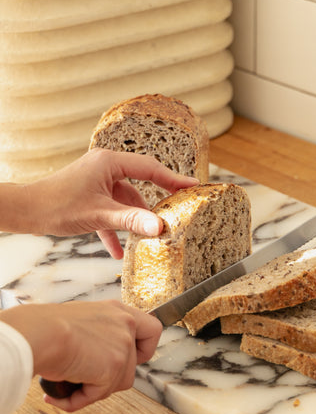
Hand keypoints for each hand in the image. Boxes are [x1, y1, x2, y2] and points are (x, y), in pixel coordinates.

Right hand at [0, 300, 161, 411]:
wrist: (41, 333)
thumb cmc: (47, 326)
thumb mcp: (80, 321)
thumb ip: (97, 335)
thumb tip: (91, 357)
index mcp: (118, 311)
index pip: (152, 330)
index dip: (144, 350)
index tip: (127, 359)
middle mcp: (125, 325)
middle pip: (132, 365)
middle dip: (108, 378)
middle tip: (84, 379)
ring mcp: (123, 346)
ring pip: (118, 383)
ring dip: (93, 390)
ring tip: (67, 386)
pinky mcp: (114, 366)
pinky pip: (99, 394)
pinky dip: (78, 400)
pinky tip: (59, 396)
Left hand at [20, 148, 198, 257]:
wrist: (25, 212)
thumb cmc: (56, 205)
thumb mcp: (99, 215)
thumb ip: (131, 220)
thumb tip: (159, 227)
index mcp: (109, 162)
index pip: (150, 168)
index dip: (174, 178)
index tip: (193, 187)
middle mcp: (106, 168)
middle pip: (141, 182)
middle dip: (156, 201)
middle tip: (178, 211)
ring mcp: (98, 182)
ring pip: (126, 199)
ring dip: (134, 219)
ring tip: (149, 237)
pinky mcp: (90, 196)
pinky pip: (111, 210)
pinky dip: (116, 228)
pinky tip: (119, 251)